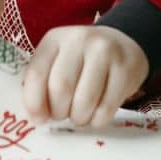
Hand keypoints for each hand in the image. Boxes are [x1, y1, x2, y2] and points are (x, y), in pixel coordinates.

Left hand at [22, 25, 148, 127]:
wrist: (122, 45)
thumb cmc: (82, 60)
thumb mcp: (57, 61)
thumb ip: (42, 84)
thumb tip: (37, 117)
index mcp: (55, 39)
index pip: (36, 74)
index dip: (34, 103)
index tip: (39, 118)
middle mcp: (79, 40)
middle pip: (61, 88)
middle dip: (59, 112)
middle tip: (63, 114)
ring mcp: (105, 52)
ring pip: (85, 101)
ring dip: (79, 118)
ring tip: (80, 114)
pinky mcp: (126, 69)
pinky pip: (107, 108)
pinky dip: (98, 120)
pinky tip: (97, 112)